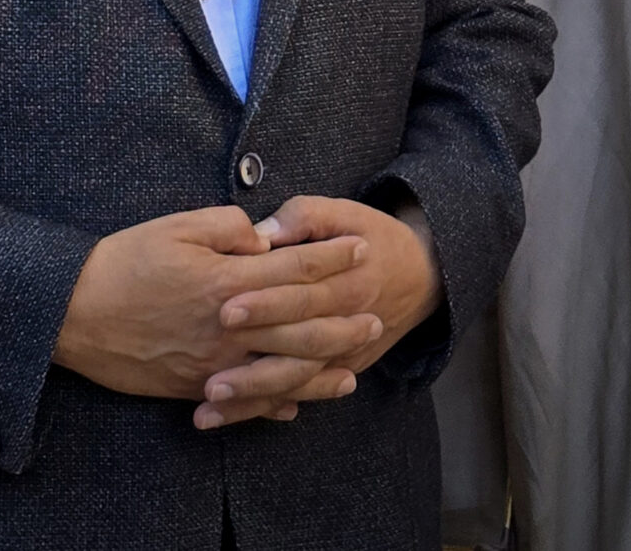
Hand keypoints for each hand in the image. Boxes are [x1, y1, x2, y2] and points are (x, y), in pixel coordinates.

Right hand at [53, 207, 369, 418]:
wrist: (69, 312)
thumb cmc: (125, 262)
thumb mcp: (179, 226)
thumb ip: (230, 227)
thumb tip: (265, 239)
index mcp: (229, 281)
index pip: (296, 268)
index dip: (332, 257)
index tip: (360, 249)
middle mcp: (229, 327)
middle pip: (301, 327)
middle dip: (343, 322)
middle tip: (376, 317)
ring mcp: (212, 363)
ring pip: (280, 373)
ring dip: (321, 372)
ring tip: (352, 369)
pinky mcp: (192, 387)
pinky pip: (243, 400)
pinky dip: (273, 405)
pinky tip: (297, 406)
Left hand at [198, 197, 442, 428]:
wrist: (421, 276)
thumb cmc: (371, 238)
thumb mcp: (346, 213)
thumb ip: (305, 217)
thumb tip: (262, 235)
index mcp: (349, 280)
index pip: (304, 294)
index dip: (266, 303)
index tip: (225, 310)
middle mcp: (349, 321)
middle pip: (300, 343)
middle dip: (254, 358)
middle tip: (212, 369)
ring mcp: (345, 353)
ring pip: (298, 378)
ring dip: (253, 393)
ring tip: (209, 398)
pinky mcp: (338, 371)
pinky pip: (299, 393)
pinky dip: (261, 408)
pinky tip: (222, 416)